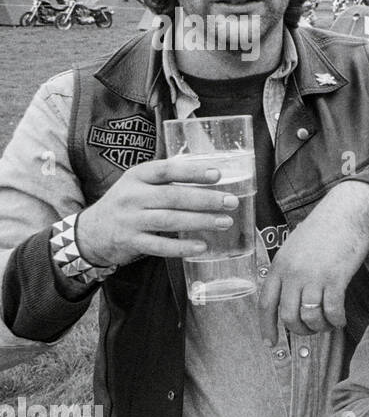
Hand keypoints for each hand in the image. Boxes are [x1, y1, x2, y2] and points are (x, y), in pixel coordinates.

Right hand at [76, 157, 235, 265]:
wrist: (90, 231)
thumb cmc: (126, 204)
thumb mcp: (138, 184)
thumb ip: (166, 180)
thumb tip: (210, 176)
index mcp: (136, 176)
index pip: (166, 170)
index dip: (192, 172)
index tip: (218, 175)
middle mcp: (132, 196)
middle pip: (172, 196)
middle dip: (205, 199)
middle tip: (230, 202)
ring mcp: (130, 220)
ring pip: (169, 220)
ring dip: (199, 221)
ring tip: (224, 222)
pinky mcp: (130, 242)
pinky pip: (159, 246)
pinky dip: (182, 247)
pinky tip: (202, 246)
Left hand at [258, 181, 368, 341]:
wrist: (346, 211)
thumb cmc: (323, 229)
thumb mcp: (295, 248)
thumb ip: (288, 271)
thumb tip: (289, 296)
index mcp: (279, 266)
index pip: (266, 304)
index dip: (267, 327)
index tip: (271, 343)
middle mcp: (292, 273)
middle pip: (288, 316)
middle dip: (300, 330)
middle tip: (311, 331)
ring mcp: (313, 276)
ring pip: (310, 317)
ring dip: (320, 327)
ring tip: (329, 324)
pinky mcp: (335, 277)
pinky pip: (332, 310)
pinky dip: (336, 320)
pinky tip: (340, 319)